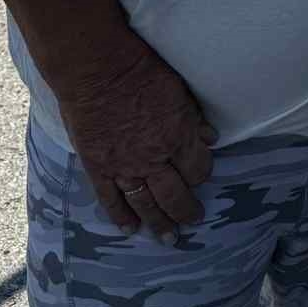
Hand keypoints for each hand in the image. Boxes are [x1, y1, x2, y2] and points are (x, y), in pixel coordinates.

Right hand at [54, 42, 216, 241]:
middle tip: (193, 220)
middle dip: (187, 210)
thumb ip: (193, 117)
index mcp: (178, 136)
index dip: (202, 173)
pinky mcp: (99, 167)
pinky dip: (120, 216)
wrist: (96, 68)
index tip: (201, 173)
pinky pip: (111, 199)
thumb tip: (211, 137)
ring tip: (169, 238)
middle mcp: (154, 158)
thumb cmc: (140, 69)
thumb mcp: (178, 89)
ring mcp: (124, 166)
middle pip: (176, 194)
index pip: (198, 168)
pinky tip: (129, 229)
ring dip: (159, 223)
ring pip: (146, 204)